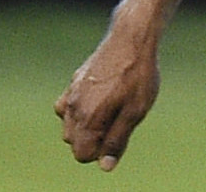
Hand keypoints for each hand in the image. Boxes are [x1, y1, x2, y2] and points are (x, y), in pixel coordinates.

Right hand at [55, 26, 161, 170]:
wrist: (132, 39)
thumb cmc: (138, 76)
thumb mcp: (135, 112)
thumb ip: (117, 140)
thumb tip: (105, 166)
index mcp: (88, 119)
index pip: (82, 155)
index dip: (101, 152)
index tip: (118, 136)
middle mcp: (73, 108)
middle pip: (74, 142)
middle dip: (93, 139)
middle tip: (119, 119)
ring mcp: (70, 94)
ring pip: (69, 124)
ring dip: (86, 125)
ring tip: (111, 107)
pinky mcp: (73, 82)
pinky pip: (67, 106)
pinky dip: (79, 110)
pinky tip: (98, 98)